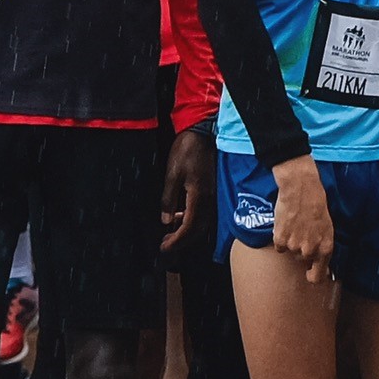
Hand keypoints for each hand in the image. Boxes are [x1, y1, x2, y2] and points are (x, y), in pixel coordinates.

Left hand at [159, 125, 215, 250]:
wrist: (204, 131)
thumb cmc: (187, 150)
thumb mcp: (172, 174)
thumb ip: (169, 199)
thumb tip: (166, 220)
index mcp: (199, 197)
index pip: (190, 228)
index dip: (177, 241)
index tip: (164, 248)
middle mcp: (210, 199)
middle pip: (199, 230)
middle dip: (182, 241)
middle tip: (166, 245)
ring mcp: (213, 194)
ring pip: (203, 223)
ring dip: (187, 231)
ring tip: (171, 233)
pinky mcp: (213, 189)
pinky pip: (204, 212)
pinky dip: (192, 220)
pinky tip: (180, 216)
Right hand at [267, 155, 332, 283]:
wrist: (301, 191)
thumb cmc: (317, 206)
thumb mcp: (327, 228)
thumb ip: (323, 247)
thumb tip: (322, 267)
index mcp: (325, 249)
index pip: (317, 276)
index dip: (313, 277)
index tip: (309, 275)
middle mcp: (310, 250)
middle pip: (302, 260)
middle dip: (301, 250)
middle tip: (302, 232)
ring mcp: (294, 246)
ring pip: (290, 252)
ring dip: (291, 242)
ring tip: (296, 225)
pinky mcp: (280, 240)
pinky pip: (279, 246)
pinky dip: (281, 238)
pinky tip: (286, 225)